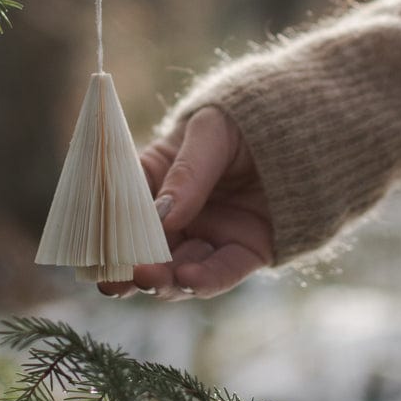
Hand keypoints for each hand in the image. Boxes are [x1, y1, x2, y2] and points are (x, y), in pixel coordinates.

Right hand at [98, 106, 273, 300]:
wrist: (310, 125)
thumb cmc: (249, 118)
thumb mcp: (212, 131)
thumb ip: (188, 172)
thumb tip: (162, 215)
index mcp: (156, 178)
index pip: (121, 206)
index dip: (104, 228)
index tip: (90, 246)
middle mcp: (178, 215)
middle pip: (144, 249)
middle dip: (126, 268)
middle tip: (111, 282)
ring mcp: (210, 236)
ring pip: (177, 268)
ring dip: (161, 279)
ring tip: (148, 279)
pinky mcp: (245, 252)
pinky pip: (222, 272)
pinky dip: (205, 279)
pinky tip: (189, 279)